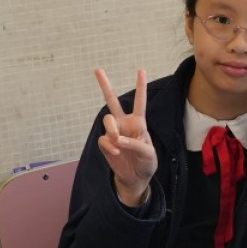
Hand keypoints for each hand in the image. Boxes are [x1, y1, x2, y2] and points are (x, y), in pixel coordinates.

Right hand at [94, 67, 157, 206]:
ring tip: (118, 141)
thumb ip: (136, 144)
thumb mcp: (149, 154)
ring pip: (107, 119)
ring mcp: (114, 133)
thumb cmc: (146, 163)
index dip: (140, 86)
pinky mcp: (106, 144)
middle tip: (97, 69)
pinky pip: (103, 139)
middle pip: (112, 101)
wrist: (135, 178)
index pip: (140, 102)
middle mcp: (124, 124)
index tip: (141, 70)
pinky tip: (116, 153)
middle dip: (105, 85)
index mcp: (139, 123)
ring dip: (112, 129)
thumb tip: (118, 139)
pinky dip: (110, 146)